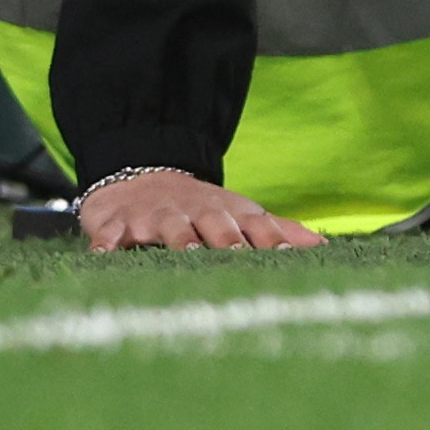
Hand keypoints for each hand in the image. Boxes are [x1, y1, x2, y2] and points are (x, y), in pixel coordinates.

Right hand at [80, 170, 325, 252]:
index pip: (255, 224)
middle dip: (227, 239)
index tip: (285, 255)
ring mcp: (157, 217)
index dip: (270, 239)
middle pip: (215, 223)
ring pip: (170, 227)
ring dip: (178, 238)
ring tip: (185, 251)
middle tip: (237, 254)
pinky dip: (107, 243)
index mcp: (229, 212)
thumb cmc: (200, 206)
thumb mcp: (240, 213)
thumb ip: (279, 230)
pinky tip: (105, 254)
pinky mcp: (118, 224)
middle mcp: (196, 212)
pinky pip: (110, 234)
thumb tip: (323, 245)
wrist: (141, 174)